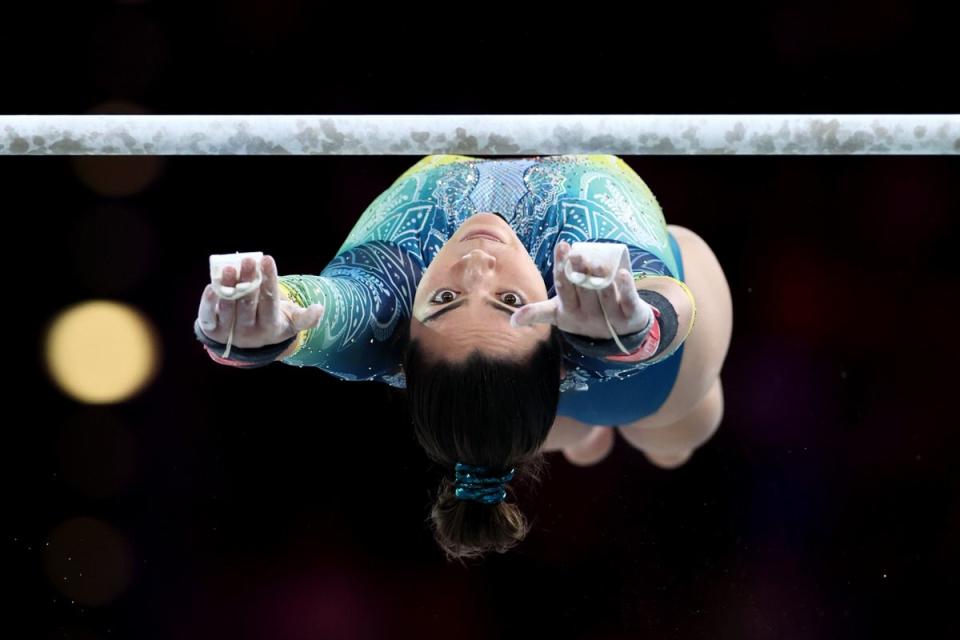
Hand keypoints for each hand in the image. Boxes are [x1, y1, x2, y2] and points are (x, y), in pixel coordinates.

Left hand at [196, 254, 324, 347]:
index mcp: (271, 328)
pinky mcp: (213, 331)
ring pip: (229, 309)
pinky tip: (211, 286)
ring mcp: (230, 333)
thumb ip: (305, 318)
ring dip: (228, 287)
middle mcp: (250, 333)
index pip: (270, 302)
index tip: (268, 259)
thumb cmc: (272, 322)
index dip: (269, 281)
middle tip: (250, 259)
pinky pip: (208, 318)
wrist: (247, 343)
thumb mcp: (291, 323)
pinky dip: (207, 303)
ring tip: (230, 267)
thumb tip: (320, 308)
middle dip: (249, 280)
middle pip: (248, 304)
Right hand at [511, 240, 651, 338]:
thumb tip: (512, 321)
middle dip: (580, 272)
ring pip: (604, 295)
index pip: (564, 287)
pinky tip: (622, 273)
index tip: (562, 246)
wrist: (619, 334)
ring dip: (600, 278)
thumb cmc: (584, 314)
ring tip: (596, 263)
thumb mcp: (560, 314)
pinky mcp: (630, 316)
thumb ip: (538, 312)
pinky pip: (628, 300)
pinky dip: (625, 287)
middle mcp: (588, 317)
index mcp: (569, 313)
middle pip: (583, 291)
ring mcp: (610, 318)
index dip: (562, 268)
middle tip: (577, 254)